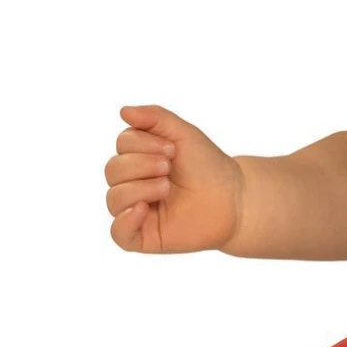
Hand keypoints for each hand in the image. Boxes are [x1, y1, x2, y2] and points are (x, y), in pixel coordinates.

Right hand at [105, 104, 243, 253]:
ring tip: (167, 187)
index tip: (172, 150)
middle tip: (169, 168)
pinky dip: (125, 220)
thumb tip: (123, 110)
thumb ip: (154, 117)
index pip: (122, 145)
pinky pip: (118, 233)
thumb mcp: (183, 133)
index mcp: (138, 159)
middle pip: (112, 170)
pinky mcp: (144, 236)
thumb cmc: (208, 166)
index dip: (143, 143)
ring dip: (141, 188)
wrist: (233, 198)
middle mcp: (132, 184)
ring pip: (113, 198)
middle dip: (141, 164)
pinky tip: (143, 209)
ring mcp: (136, 211)